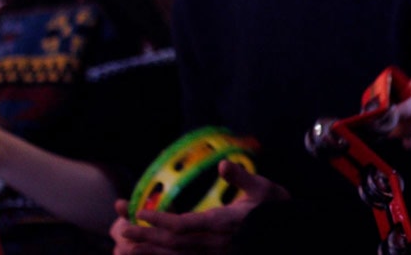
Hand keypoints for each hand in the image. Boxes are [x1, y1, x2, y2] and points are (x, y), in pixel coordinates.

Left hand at [110, 160, 288, 253]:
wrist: (290, 234)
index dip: (163, 221)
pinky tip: (149, 254)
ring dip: (149, 251)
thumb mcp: (263, 188)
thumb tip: (223, 164)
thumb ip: (241, 178)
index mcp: (223, 223)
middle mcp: (214, 242)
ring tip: (125, 246)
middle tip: (121, 229)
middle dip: (147, 237)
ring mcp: (213, 253)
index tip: (143, 214)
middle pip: (174, 243)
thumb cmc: (276, 208)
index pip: (186, 225)